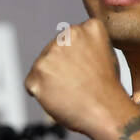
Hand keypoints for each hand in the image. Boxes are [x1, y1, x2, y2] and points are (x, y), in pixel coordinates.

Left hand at [25, 18, 126, 137]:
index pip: (71, 40)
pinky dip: (40, 93)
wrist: (106, 112)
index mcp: (89, 27)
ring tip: (71, 92)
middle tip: (78, 84)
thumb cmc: (108, 89)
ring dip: (50, 80)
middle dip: (61, 67)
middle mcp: (68, 34)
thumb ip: (88, 45)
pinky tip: (59, 98)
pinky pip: (31, 83)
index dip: (77, 59)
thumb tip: (69, 46)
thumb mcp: (107, 55)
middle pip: (54, 51)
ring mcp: (51, 53)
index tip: (87, 71)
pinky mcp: (38, 71)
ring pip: (42, 66)